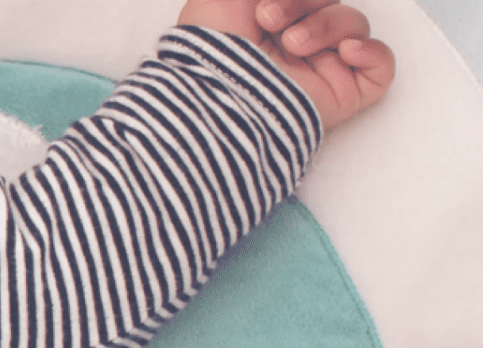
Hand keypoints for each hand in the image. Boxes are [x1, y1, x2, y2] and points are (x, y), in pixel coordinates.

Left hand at [178, 0, 395, 129]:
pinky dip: (372, 51)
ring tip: (292, 45)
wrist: (213, 95)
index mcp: (271, 22)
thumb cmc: (210, 46)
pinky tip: (346, 51)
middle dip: (303, 4)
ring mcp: (322, 68)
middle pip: (331, 4)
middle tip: (268, 19)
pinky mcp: (343, 93)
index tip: (262, 8)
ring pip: (354, 25)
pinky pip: (381, 64)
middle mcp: (298, 44)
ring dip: (327, 25)